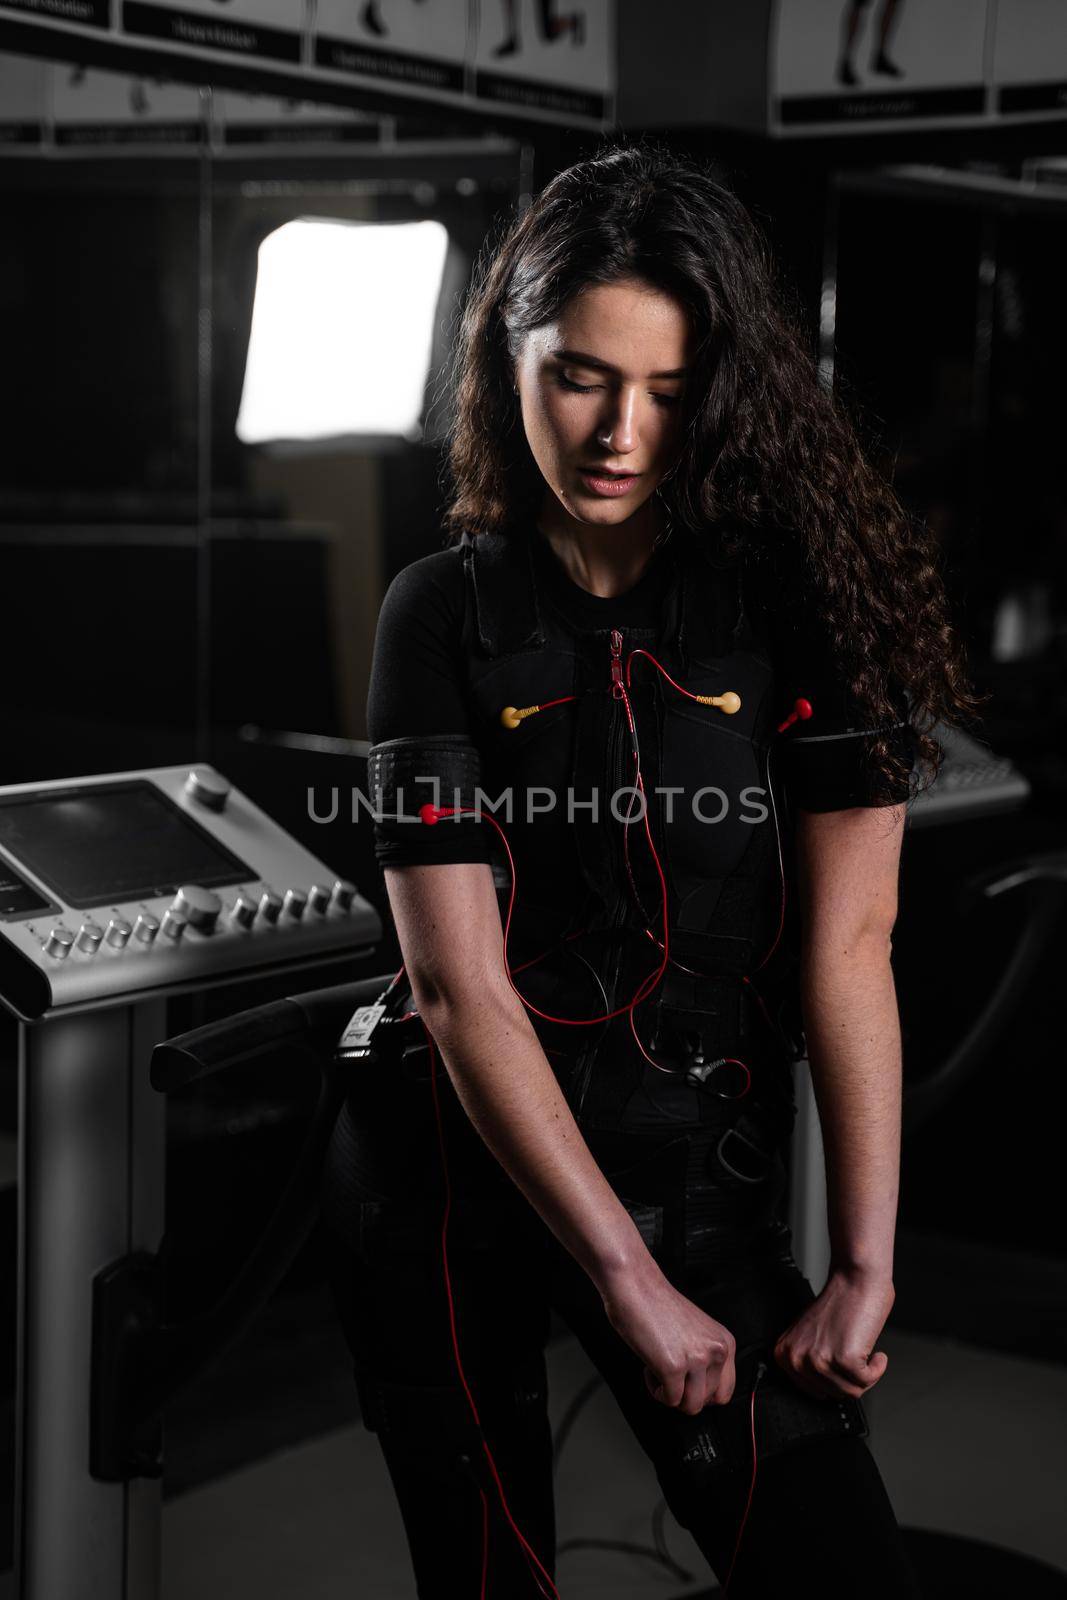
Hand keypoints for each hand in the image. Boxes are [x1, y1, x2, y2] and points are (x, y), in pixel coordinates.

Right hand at [599, 1258, 736, 1413]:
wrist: (635, 1285)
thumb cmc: (657, 1304)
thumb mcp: (696, 1331)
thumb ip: (705, 1356)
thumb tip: (701, 1389)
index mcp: (724, 1342)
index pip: (726, 1391)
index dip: (703, 1394)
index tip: (687, 1385)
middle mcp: (716, 1351)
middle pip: (708, 1401)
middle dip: (686, 1395)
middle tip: (670, 1376)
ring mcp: (696, 1359)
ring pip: (690, 1406)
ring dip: (671, 1395)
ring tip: (659, 1370)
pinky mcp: (673, 1367)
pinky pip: (669, 1400)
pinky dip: (655, 1390)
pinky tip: (649, 1368)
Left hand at [773, 1267, 893, 1400]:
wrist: (855, 1280)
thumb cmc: (839, 1304)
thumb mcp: (809, 1335)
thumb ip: (807, 1361)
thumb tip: (821, 1388)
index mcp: (784, 1355)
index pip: (813, 1391)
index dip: (834, 1379)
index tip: (841, 1363)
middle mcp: (798, 1359)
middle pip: (833, 1394)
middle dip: (850, 1378)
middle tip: (855, 1354)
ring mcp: (820, 1360)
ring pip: (851, 1392)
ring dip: (865, 1374)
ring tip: (865, 1350)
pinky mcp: (844, 1360)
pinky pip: (867, 1382)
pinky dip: (877, 1369)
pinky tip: (876, 1353)